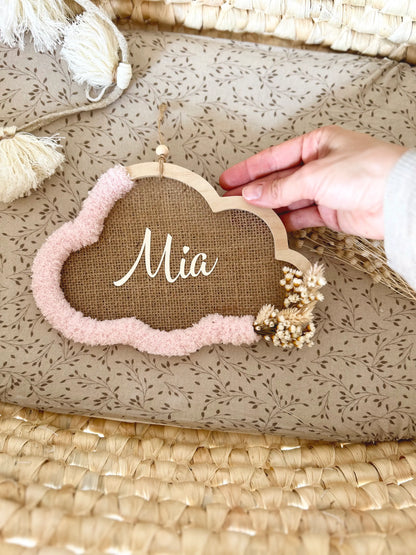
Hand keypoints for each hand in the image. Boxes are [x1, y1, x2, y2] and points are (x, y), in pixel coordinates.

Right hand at [219, 126, 407, 238]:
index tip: (229, 179)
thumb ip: (281, 188)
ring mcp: (326, 189)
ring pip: (288, 199)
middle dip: (255, 190)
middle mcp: (320, 166)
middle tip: (230, 200)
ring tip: (244, 214)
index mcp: (317, 144)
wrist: (396, 199)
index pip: (275, 157)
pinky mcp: (332, 211)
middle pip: (279, 179)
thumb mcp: (315, 175)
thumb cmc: (368, 171)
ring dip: (268, 207)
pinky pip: (301, 216)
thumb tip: (254, 193)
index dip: (249, 169)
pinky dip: (285, 221)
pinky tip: (269, 225)